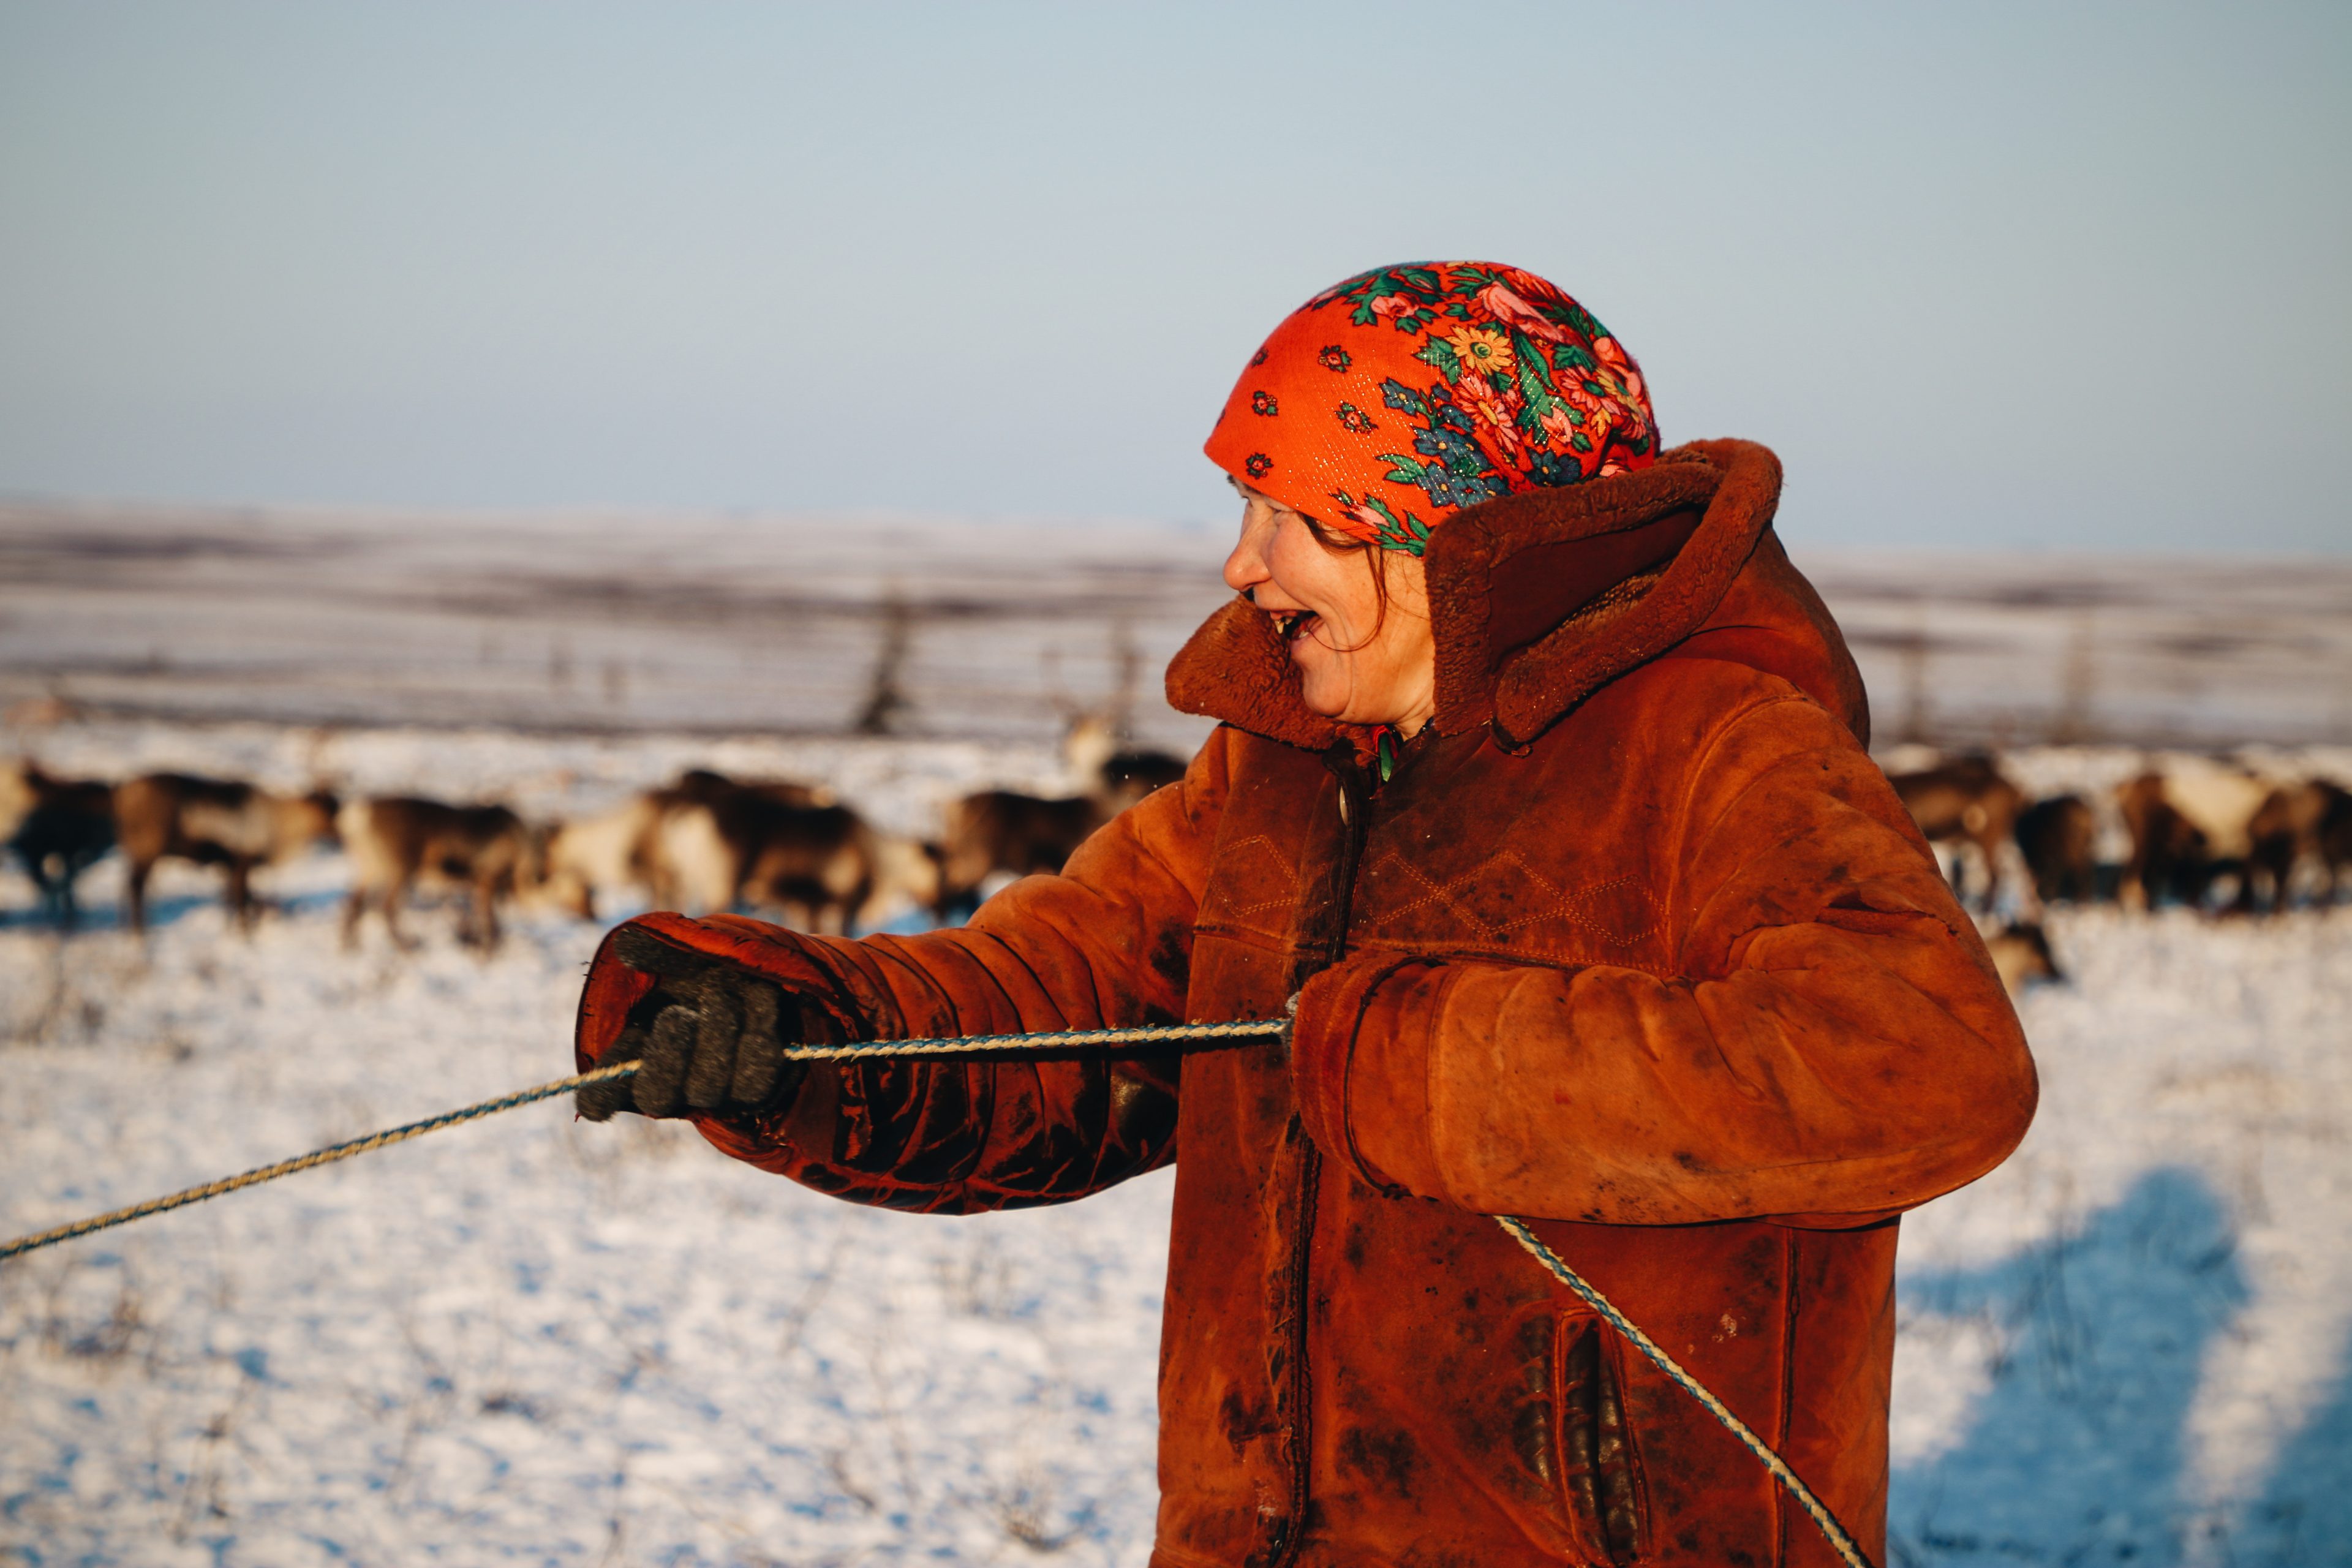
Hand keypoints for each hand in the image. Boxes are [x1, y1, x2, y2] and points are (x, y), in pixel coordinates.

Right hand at [577, 927, 816, 1120]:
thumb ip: (654, 950)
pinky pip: (762, 1069)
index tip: (603, 1091)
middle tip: (676, 1015)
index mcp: (632, 1058)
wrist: (761, 983)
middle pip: (657, 1096)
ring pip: (710, 1088)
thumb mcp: (678, 955)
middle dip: (667, 1055)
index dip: (601, 1095)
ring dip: (714, 1036)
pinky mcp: (762, 1087)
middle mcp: (672, 1087)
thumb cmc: (704, 970)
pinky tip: (762, 991)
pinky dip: (759, 1026)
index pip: (601, 1096)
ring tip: (722, 994)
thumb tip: (629, 943)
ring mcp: (716, 1094)